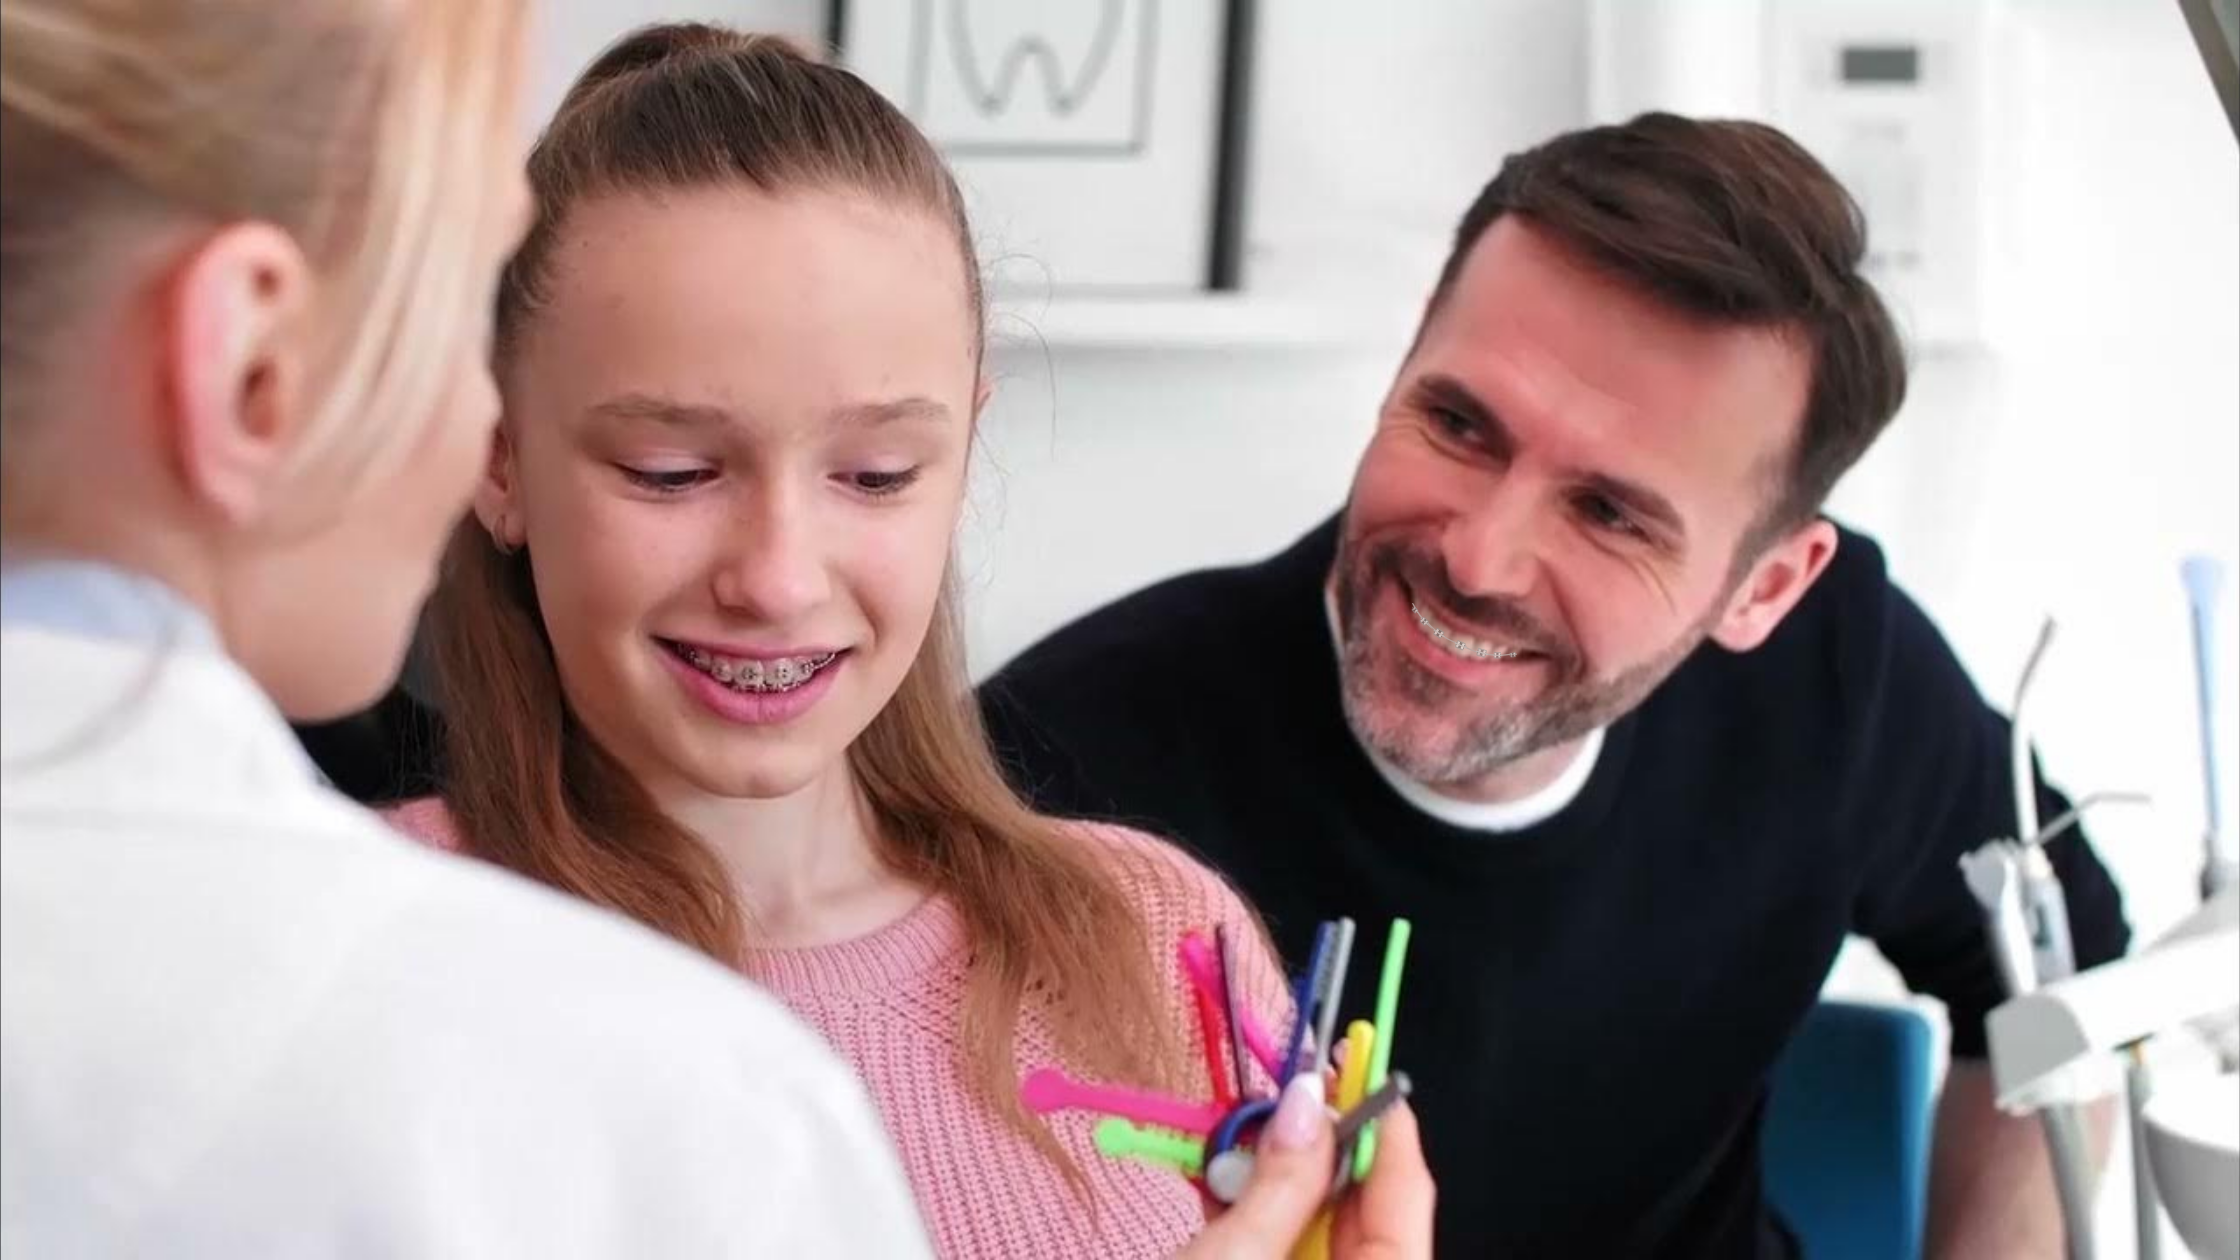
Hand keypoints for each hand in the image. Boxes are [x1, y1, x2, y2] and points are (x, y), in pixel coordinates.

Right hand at [1174, 1074, 1435, 1258]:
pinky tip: (1225, 1182)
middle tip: (1290, 1091)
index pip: (1407, 1190)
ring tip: (1242, 1138)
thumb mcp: (1236, 1259)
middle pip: (1366, 1204)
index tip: (1359, 1060)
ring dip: (1283, 1176)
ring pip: (1322, 1222)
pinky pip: (1289, 1245)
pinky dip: (1261, 1212)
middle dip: (1323, 1144)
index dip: (1384, 1120)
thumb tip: (1307, 1102)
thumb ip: (1281, 1182)